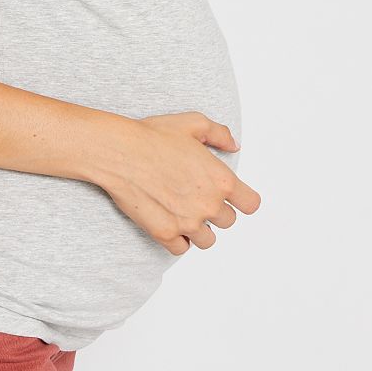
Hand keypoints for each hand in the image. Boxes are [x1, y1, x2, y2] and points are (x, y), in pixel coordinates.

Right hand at [98, 111, 260, 254]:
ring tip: (183, 210)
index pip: (251, 204)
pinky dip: (178, 239)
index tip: (232, 197)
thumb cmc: (153, 136)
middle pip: (228, 221)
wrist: (120, 152)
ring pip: (207, 239)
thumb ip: (219, 134)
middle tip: (196, 195)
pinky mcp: (166, 234)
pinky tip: (170, 220)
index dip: (242, 199)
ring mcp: (188, 223)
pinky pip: (182, 248)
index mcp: (221, 180)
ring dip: (199, 228)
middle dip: (215, 210)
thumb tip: (234, 144)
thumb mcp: (193, 122)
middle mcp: (209, 205)